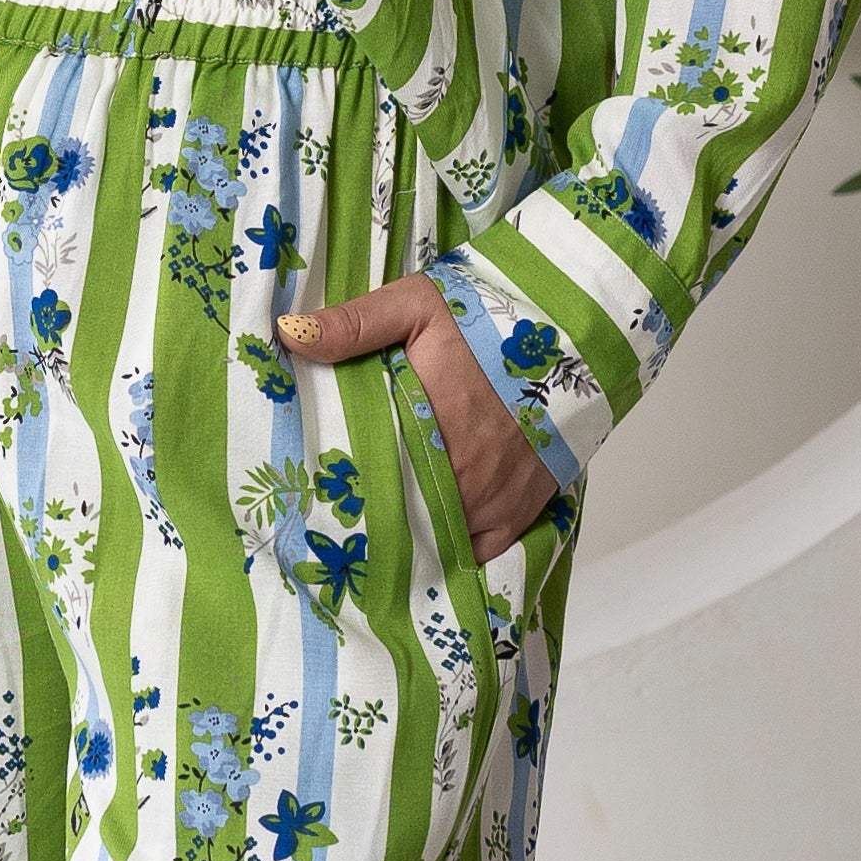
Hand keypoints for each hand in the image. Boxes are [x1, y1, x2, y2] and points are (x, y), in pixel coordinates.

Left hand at [271, 274, 563, 559]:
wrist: (571, 334)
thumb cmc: (489, 319)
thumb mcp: (416, 305)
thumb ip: (355, 324)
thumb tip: (288, 334)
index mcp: (425, 428)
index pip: (365, 481)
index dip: (339, 497)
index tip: (314, 501)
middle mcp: (459, 476)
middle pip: (398, 520)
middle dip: (370, 523)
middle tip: (340, 526)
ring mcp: (492, 500)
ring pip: (435, 542)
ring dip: (409, 541)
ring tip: (378, 542)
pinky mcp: (521, 510)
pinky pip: (481, 554)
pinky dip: (455, 555)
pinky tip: (430, 553)